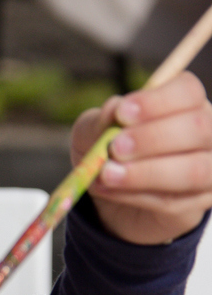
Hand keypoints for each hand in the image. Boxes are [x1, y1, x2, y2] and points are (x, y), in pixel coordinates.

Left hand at [70, 71, 211, 244]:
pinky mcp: (198, 202)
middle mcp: (206, 132)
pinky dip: (134, 196)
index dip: (156, 101)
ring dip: (146, 173)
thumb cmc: (108, 148)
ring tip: (107, 173)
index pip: (187, 92)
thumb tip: (114, 109)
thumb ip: (102, 120)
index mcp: (184, 103)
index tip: (122, 113)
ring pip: (193, 170)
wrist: (109, 190)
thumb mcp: (93, 130)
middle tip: (115, 147)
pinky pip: (173, 201)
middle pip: (198, 128)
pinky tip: (106, 189)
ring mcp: (208, 168)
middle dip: (153, 138)